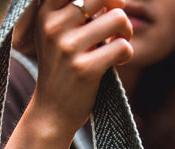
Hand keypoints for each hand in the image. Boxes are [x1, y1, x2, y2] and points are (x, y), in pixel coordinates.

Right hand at [32, 0, 132, 139]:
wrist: (52, 112)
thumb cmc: (61, 69)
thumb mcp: (55, 33)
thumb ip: (74, 10)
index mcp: (46, 12)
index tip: (106, 6)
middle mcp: (54, 27)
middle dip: (119, 8)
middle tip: (117, 27)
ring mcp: (69, 48)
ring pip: (118, 18)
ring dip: (127, 31)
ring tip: (120, 44)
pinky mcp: (86, 70)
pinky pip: (122, 47)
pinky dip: (127, 53)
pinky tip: (119, 61)